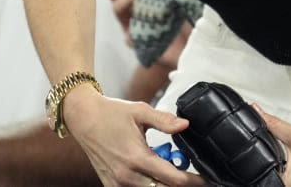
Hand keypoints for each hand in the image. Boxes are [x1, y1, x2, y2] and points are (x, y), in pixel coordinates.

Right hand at [61, 87, 196, 186]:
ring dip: (164, 185)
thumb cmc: (111, 113)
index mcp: (136, 157)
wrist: (83, 118)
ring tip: (172, 171)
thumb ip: (164, 120)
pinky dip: (149, 185)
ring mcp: (117, 183)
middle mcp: (126, 176)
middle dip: (182, 186)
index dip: (194, 181)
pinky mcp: (110, 185)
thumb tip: (185, 125)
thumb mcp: (140, 111)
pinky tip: (155, 174)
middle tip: (194, 179)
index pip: (173, 179)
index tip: (207, 179)